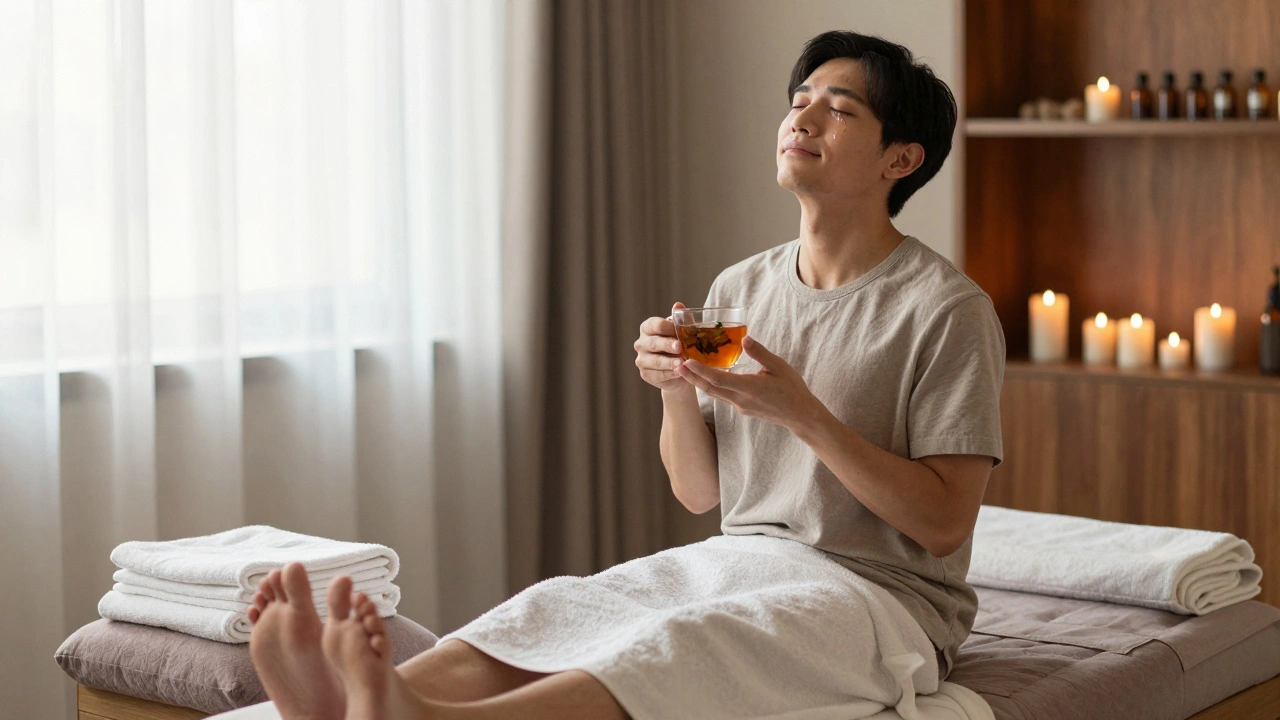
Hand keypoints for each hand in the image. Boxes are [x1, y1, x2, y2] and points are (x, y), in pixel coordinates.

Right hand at [635, 302, 691, 392]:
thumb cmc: (681, 345)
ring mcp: (641, 359)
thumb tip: (678, 305)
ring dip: (668, 362)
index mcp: (648, 328)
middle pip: (653, 343)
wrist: (681, 369)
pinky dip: (669, 374)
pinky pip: (656, 375)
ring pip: (654, 360)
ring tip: (681, 363)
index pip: (655, 325)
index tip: (679, 330)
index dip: (667, 327)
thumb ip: (681, 319)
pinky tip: (679, 373)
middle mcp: (641, 343)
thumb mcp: (683, 331)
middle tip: (679, 347)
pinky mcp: (645, 374)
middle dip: (667, 345)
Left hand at [675, 335, 825, 430]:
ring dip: (699, 382)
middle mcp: (741, 399)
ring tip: (685, 369)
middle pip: (710, 388)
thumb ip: (760, 353)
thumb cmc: (791, 388)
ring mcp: (740, 406)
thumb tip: (744, 338)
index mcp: (750, 388)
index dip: (700, 371)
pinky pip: (722, 396)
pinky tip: (707, 376)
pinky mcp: (742, 408)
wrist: (799, 415)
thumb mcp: (778, 366)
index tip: (686, 362)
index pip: (719, 379)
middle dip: (691, 377)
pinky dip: (712, 386)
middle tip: (676, 364)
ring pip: (714, 393)